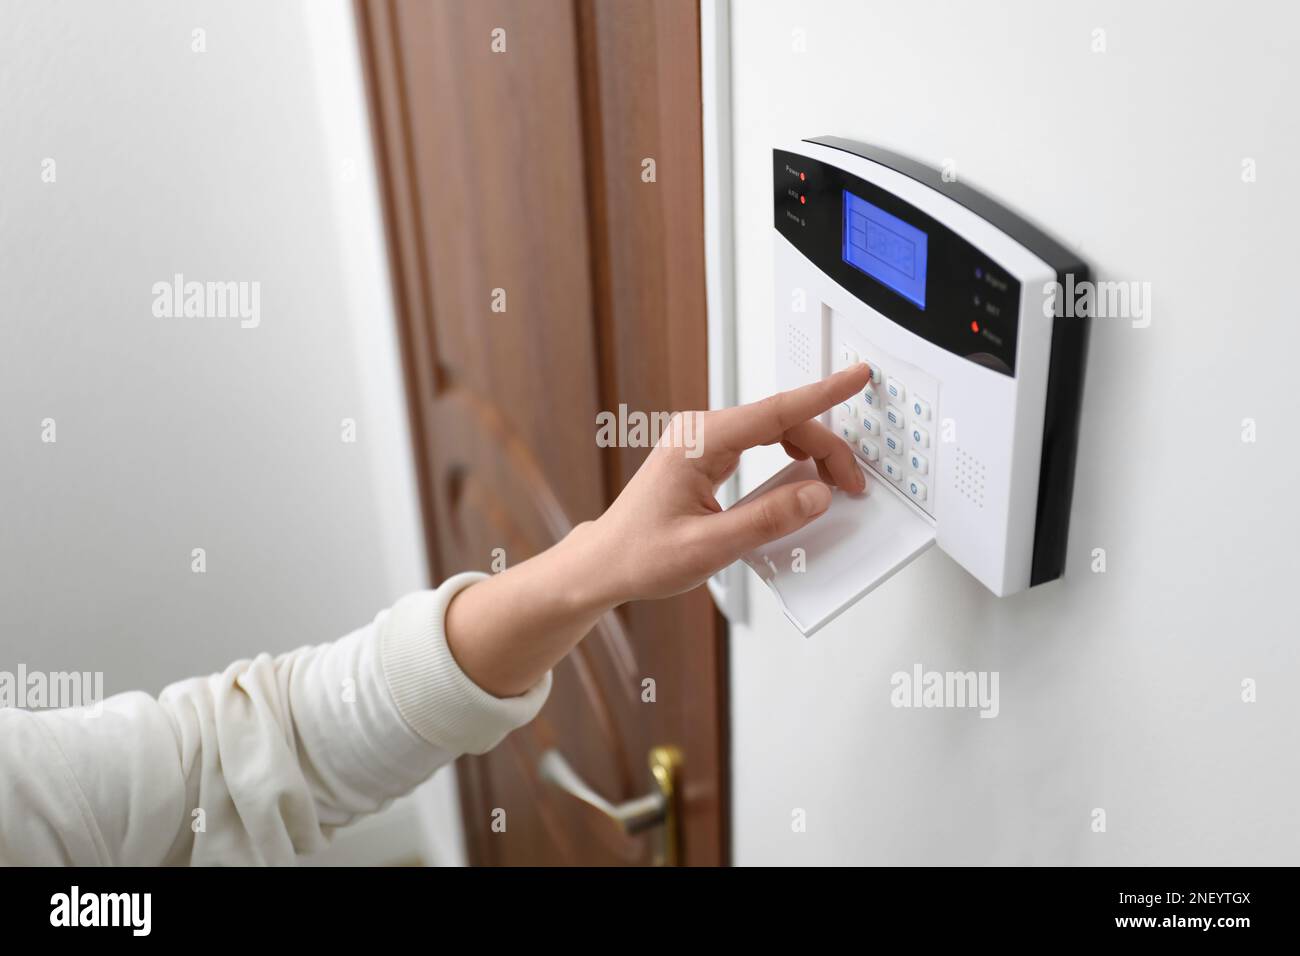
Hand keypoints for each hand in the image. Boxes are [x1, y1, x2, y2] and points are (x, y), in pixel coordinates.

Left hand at [588, 362, 872, 603]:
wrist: (606, 562)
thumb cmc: (641, 553)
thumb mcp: (710, 546)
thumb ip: (768, 519)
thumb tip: (816, 495)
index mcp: (700, 441)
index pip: (776, 411)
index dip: (823, 393)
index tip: (856, 375)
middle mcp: (701, 431)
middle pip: (782, 423)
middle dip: (824, 447)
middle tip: (851, 484)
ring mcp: (702, 441)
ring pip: (773, 432)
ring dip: (808, 453)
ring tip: (831, 484)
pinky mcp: (705, 455)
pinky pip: (758, 444)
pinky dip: (787, 457)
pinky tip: (800, 478)